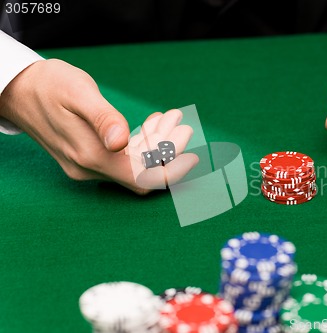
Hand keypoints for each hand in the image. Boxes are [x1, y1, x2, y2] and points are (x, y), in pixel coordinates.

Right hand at [0, 59, 197, 193]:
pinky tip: (153, 123)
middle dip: (168, 152)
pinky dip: (142, 142)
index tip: (193, 156)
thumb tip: (122, 141)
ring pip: (134, 164)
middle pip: (142, 172)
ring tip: (172, 117)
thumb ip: (103, 119)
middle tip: (182, 124)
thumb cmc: (48, 85)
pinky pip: (123, 157)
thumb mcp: (78, 93)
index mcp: (91, 156)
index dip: (171, 171)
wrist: (17, 90)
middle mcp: (90, 168)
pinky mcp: (88, 155)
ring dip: (157, 144)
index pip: (142, 177)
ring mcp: (88, 164)